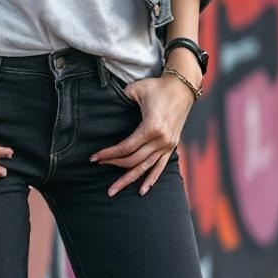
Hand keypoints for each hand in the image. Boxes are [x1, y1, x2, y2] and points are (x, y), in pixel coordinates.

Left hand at [90, 73, 194, 196]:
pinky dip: (151, 179)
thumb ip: (121, 98)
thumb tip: (106, 106)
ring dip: (129, 180)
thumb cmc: (157, 87)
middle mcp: (161, 140)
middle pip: (134, 160)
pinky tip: (142, 190)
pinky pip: (160, 167)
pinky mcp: (172, 146)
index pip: (126, 147)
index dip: (109, 154)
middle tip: (98, 166)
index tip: (94, 157)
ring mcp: (168, 145)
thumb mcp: (136, 89)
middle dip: (114, 165)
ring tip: (114, 190)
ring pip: (145, 168)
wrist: (182, 87)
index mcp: (152, 127)